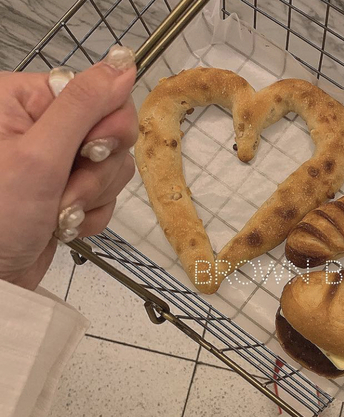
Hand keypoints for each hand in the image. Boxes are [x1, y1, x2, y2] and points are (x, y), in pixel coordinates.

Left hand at [0, 45, 138, 289]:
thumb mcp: (39, 156)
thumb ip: (83, 107)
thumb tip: (123, 66)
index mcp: (25, 101)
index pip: (98, 94)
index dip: (108, 127)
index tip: (91, 153)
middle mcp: (42, 127)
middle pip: (110, 135)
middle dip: (96, 173)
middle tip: (64, 192)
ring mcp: (56, 162)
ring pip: (111, 169)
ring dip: (91, 198)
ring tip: (58, 215)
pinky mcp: (67, 190)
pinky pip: (103, 196)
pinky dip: (90, 215)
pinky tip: (62, 226)